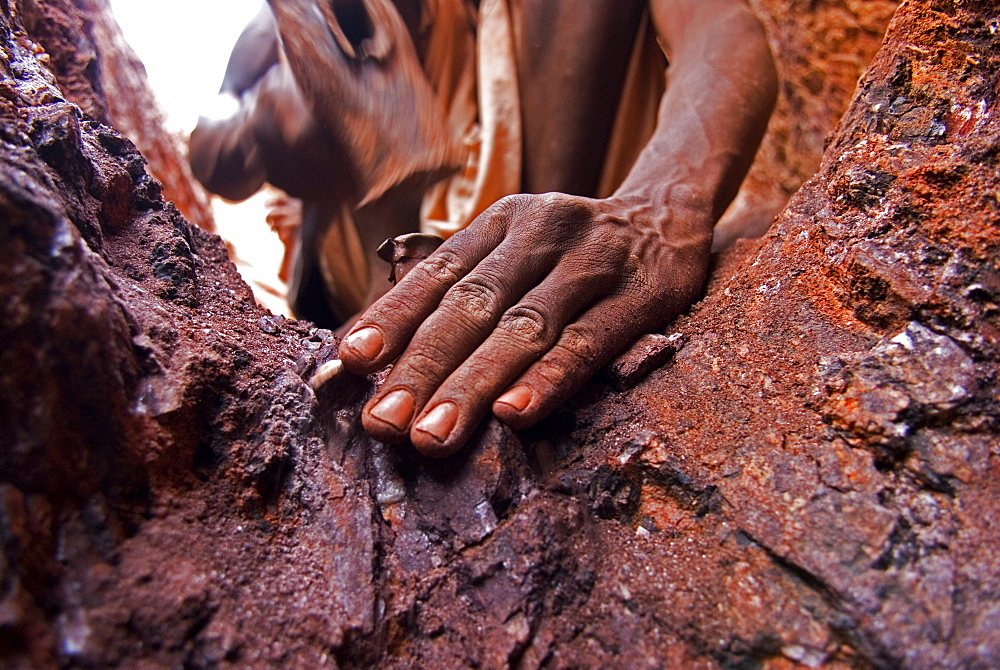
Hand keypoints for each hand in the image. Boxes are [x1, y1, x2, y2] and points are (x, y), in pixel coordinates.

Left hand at [338, 192, 712, 456]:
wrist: (667, 216)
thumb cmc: (568, 251)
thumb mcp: (515, 247)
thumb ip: (462, 288)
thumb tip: (376, 350)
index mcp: (501, 221)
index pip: (439, 271)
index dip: (394, 315)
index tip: (352, 360)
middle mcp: (541, 233)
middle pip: (474, 305)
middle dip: (423, 366)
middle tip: (383, 422)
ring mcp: (591, 263)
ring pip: (524, 328)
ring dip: (473, 385)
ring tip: (432, 434)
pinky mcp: (641, 297)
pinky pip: (588, 344)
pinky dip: (548, 380)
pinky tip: (514, 415)